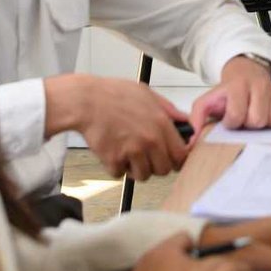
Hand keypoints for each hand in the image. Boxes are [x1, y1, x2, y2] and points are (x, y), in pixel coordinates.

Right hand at [45, 74, 188, 181]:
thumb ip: (168, 110)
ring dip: (137, 169)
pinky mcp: (114, 161)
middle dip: (156, 165)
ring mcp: (132, 152)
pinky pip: (120, 174)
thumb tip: (185, 121)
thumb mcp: (147, 94)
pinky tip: (113, 152)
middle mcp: (150, 141)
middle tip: (147, 156)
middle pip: (164, 170)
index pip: (181, 155)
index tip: (171, 158)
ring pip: (144, 175)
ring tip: (129, 154)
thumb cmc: (115, 94)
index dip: (177, 159)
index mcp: (161, 124)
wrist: (86, 101)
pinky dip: (116, 167)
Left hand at [189, 57, 270, 134]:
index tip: (230, 120)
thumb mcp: (208, 100)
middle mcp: (260, 86)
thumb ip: (197, 117)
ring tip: (257, 117)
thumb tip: (191, 140)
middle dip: (250, 124)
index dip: (232, 122)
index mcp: (238, 86)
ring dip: (266, 124)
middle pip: (258, 120)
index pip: (237, 115)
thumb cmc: (228, 92)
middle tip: (245, 119)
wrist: (246, 72)